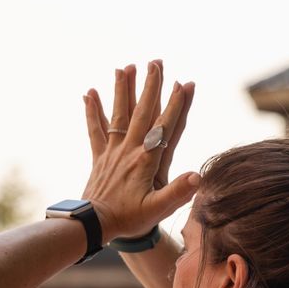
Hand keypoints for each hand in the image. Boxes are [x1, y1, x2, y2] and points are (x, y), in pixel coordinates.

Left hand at [82, 61, 199, 240]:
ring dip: (123, 89)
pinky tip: (89, 92)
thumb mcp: (158, 209)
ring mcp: (112, 151)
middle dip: (150, 86)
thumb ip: (178, 192)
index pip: (163, 126)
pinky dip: (92, 110)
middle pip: (142, 112)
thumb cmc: (129, 219)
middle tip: (156, 62)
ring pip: (119, 114)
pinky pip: (95, 129)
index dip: (175, 104)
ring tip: (125, 67)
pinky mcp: (99, 157)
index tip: (183, 83)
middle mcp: (129, 150)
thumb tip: (199, 175)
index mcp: (145, 161)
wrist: (94, 225)